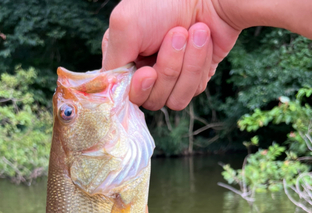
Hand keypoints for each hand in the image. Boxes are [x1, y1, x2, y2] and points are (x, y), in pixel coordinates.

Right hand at [102, 0, 240, 110]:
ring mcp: (169, 80)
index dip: (137, 88)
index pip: (122, 94)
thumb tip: (115, 89)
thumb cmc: (165, 2)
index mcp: (123, 59)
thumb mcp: (125, 24)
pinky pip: (191, 92)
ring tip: (194, 31)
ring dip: (186, 65)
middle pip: (149, 100)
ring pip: (171, 100)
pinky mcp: (192, 81)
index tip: (148, 72)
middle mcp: (144, 72)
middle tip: (177, 34)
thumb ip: (112, 61)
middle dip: (167, 70)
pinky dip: (198, 65)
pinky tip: (203, 41)